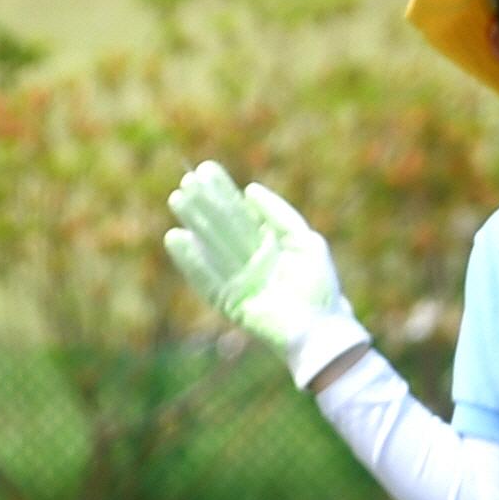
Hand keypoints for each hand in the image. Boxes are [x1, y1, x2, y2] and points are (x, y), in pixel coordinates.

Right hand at [161, 164, 353, 365]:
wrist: (321, 329)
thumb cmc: (319, 287)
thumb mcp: (305, 241)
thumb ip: (279, 214)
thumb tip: (249, 189)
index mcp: (268, 245)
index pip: (240, 214)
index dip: (223, 192)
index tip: (205, 170)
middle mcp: (250, 261)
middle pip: (223, 227)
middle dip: (205, 204)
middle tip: (186, 180)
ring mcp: (238, 281)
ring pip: (212, 247)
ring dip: (194, 223)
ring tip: (177, 200)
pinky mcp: (229, 303)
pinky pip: (207, 278)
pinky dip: (192, 260)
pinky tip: (177, 238)